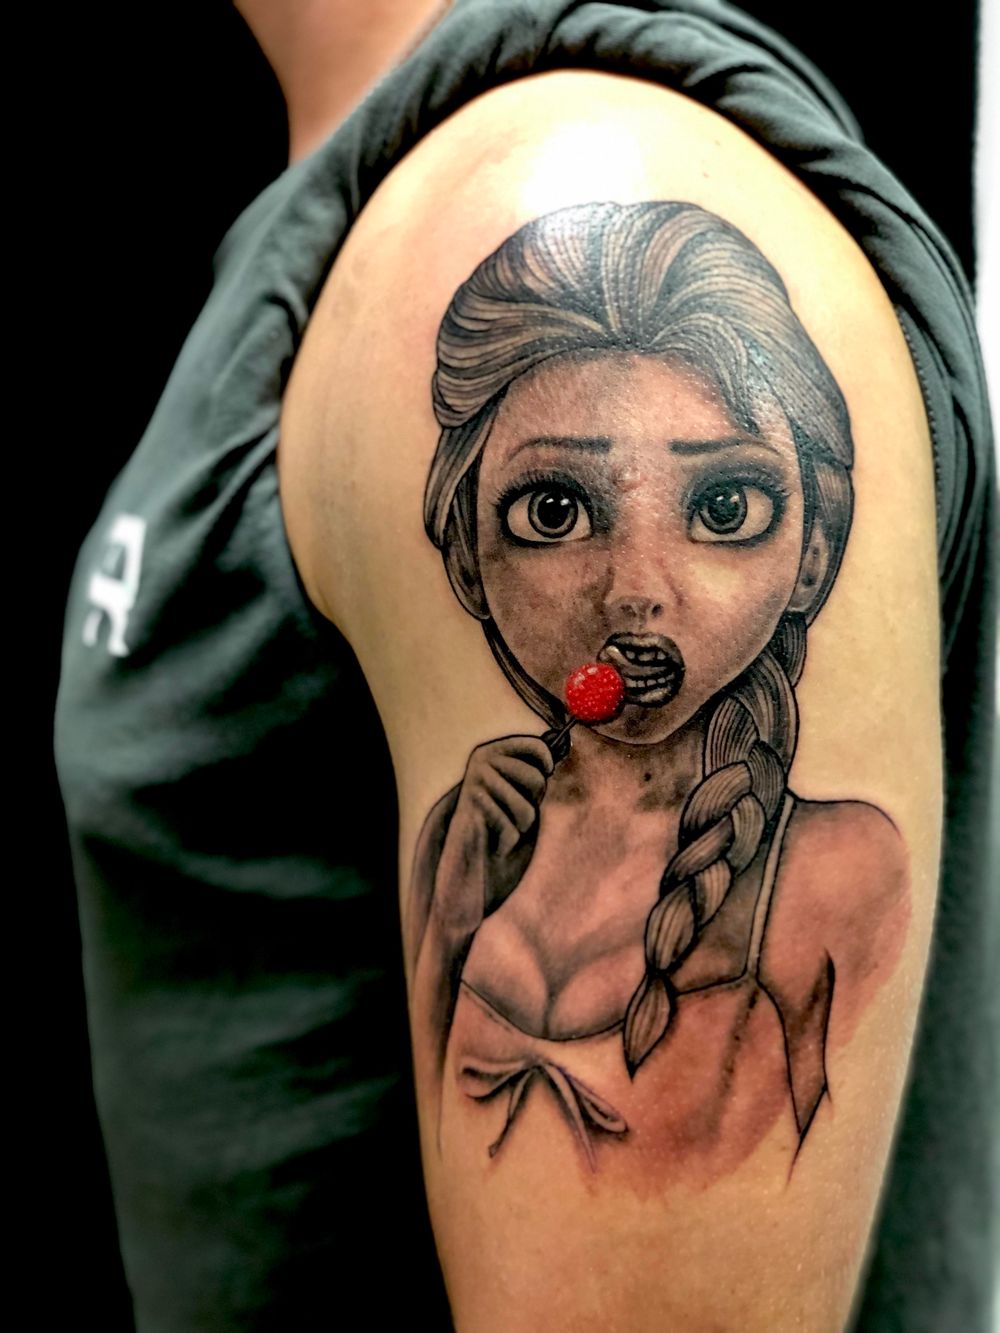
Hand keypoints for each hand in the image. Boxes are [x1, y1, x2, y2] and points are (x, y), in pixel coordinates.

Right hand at [433, 735, 553, 933]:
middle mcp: (481, 761)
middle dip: (532, 804)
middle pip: (537, 779)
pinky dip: (508, 841)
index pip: (537, 745)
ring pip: (527, 807)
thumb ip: (533, 770)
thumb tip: (559, 744)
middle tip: (510, 813)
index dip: (547, 764)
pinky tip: (492, 842)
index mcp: (493, 752)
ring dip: (520, 826)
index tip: (545, 775)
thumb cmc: (499, 829)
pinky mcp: (472, 806)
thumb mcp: (521, 793)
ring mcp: (476, 782)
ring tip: (501, 828)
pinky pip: (513, 827)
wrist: (466, 866)